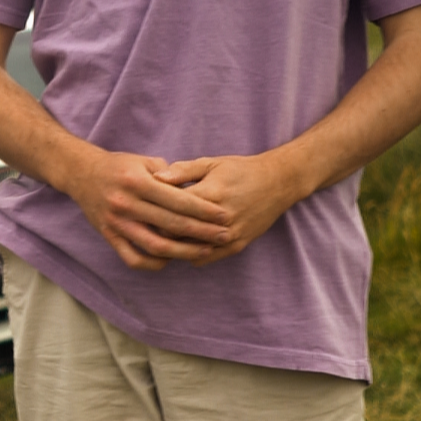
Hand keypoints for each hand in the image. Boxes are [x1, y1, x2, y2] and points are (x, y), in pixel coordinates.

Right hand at [64, 147, 234, 269]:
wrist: (81, 173)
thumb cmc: (119, 166)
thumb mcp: (144, 162)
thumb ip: (171, 176)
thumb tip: (197, 193)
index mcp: (137, 182)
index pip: (178, 200)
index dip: (204, 210)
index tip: (224, 216)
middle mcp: (125, 204)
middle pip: (171, 225)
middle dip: (202, 232)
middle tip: (225, 235)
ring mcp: (116, 223)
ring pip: (155, 246)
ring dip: (184, 252)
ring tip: (205, 252)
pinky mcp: (108, 235)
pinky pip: (133, 258)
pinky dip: (154, 263)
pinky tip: (171, 259)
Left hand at [153, 152, 307, 264]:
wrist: (279, 183)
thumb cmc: (240, 170)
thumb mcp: (211, 163)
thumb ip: (182, 171)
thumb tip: (155, 177)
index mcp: (210, 194)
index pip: (170, 209)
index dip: (153, 210)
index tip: (141, 209)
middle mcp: (220, 218)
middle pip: (177, 233)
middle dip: (159, 230)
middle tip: (144, 227)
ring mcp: (230, 234)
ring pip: (190, 249)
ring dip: (173, 246)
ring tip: (157, 239)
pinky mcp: (237, 245)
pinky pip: (206, 257)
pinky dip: (190, 254)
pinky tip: (180, 246)